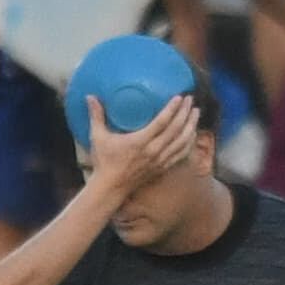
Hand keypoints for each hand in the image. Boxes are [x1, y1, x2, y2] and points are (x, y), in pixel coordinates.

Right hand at [84, 91, 203, 196]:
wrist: (111, 188)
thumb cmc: (104, 162)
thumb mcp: (97, 137)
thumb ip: (96, 115)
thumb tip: (89, 96)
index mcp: (140, 142)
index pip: (162, 122)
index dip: (172, 109)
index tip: (179, 97)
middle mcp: (153, 151)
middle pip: (176, 130)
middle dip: (185, 113)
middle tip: (191, 99)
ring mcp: (160, 161)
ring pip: (182, 142)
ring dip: (191, 126)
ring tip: (195, 112)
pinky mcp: (162, 168)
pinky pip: (181, 154)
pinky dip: (189, 143)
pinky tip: (192, 133)